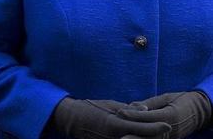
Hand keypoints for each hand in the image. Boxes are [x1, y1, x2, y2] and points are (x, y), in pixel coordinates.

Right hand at [52, 97, 170, 138]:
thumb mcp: (109, 105)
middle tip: (165, 130)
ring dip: (144, 138)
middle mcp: (115, 137)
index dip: (156, 127)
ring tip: (156, 134)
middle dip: (154, 136)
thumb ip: (128, 109)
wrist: (72, 120)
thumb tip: (145, 108)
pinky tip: (140, 136)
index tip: (168, 125)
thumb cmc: (91, 108)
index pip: (141, 127)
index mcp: (115, 124)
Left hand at [117, 92, 211, 138]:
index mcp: (170, 114)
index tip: (120, 112)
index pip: (148, 116)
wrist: (199, 111)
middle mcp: (170, 127)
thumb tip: (132, 105)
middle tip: (120, 135)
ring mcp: (171, 135)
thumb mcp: (166, 97)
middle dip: (134, 134)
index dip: (134, 114)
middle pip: (149, 132)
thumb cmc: (180, 100)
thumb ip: (149, 103)